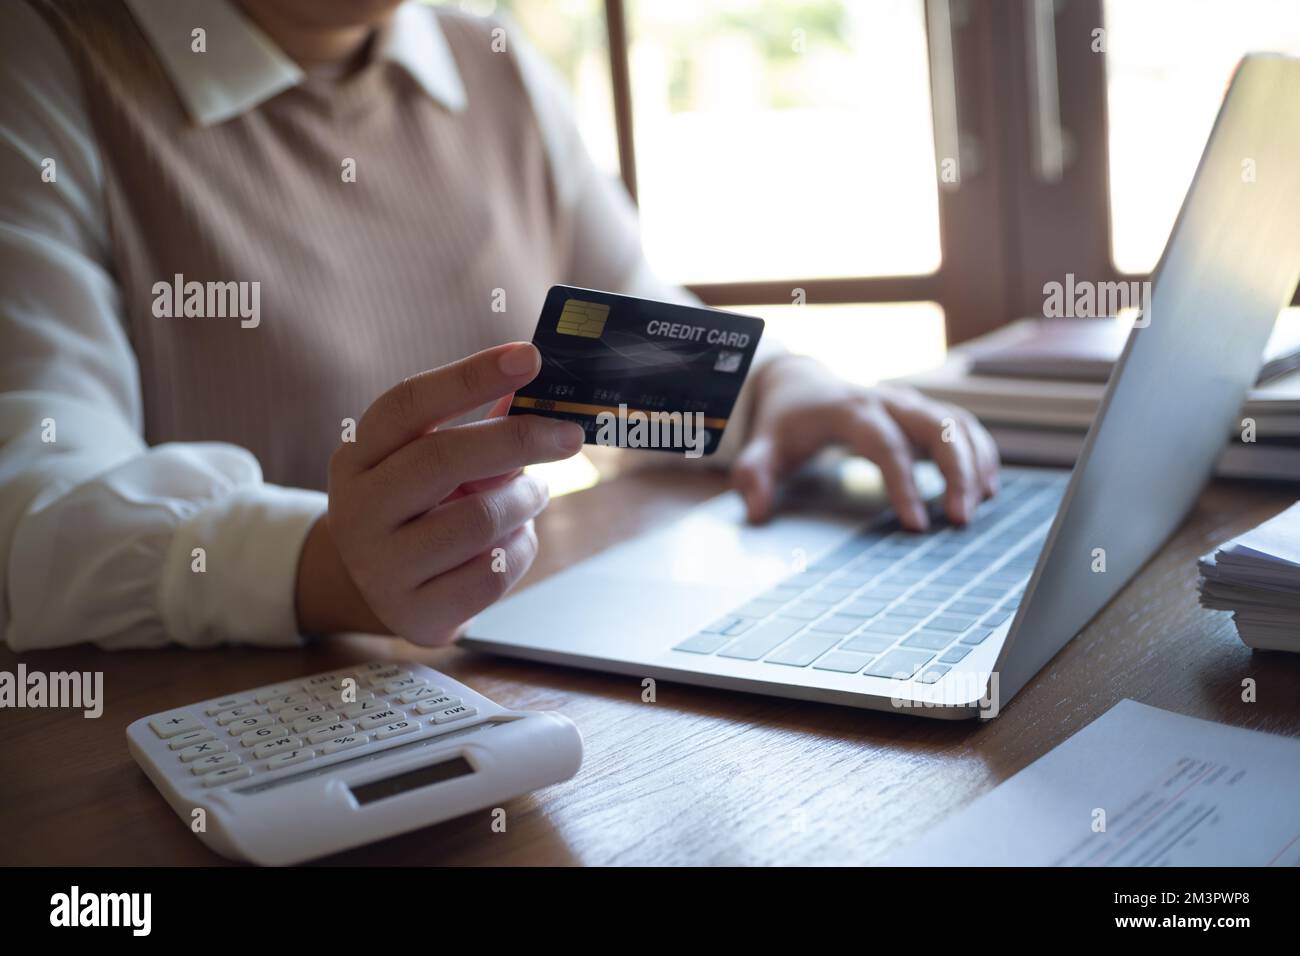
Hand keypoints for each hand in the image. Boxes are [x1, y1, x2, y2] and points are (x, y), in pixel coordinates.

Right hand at [295, 342, 585, 643]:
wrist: (380, 588)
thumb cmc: (420, 505)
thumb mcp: (432, 459)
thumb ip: (482, 425)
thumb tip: (542, 387)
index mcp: (358, 455)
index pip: (409, 403)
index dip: (470, 376)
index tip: (529, 357)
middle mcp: (357, 509)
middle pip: (442, 458)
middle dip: (518, 440)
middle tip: (569, 435)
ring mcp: (380, 567)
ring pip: (477, 520)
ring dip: (524, 501)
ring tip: (534, 494)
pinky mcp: (414, 614)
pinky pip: (492, 573)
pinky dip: (520, 549)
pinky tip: (513, 541)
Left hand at [732, 356, 999, 530]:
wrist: (802, 383)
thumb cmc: (787, 422)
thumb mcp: (764, 446)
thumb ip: (755, 475)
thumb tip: (756, 513)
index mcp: (851, 409)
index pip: (885, 444)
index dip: (903, 483)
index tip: (916, 525)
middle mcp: (888, 401)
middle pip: (937, 425)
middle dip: (957, 471)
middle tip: (961, 519)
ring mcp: (910, 403)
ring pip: (958, 423)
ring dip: (976, 462)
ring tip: (978, 507)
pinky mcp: (923, 412)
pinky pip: (963, 425)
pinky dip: (980, 453)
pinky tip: (986, 488)